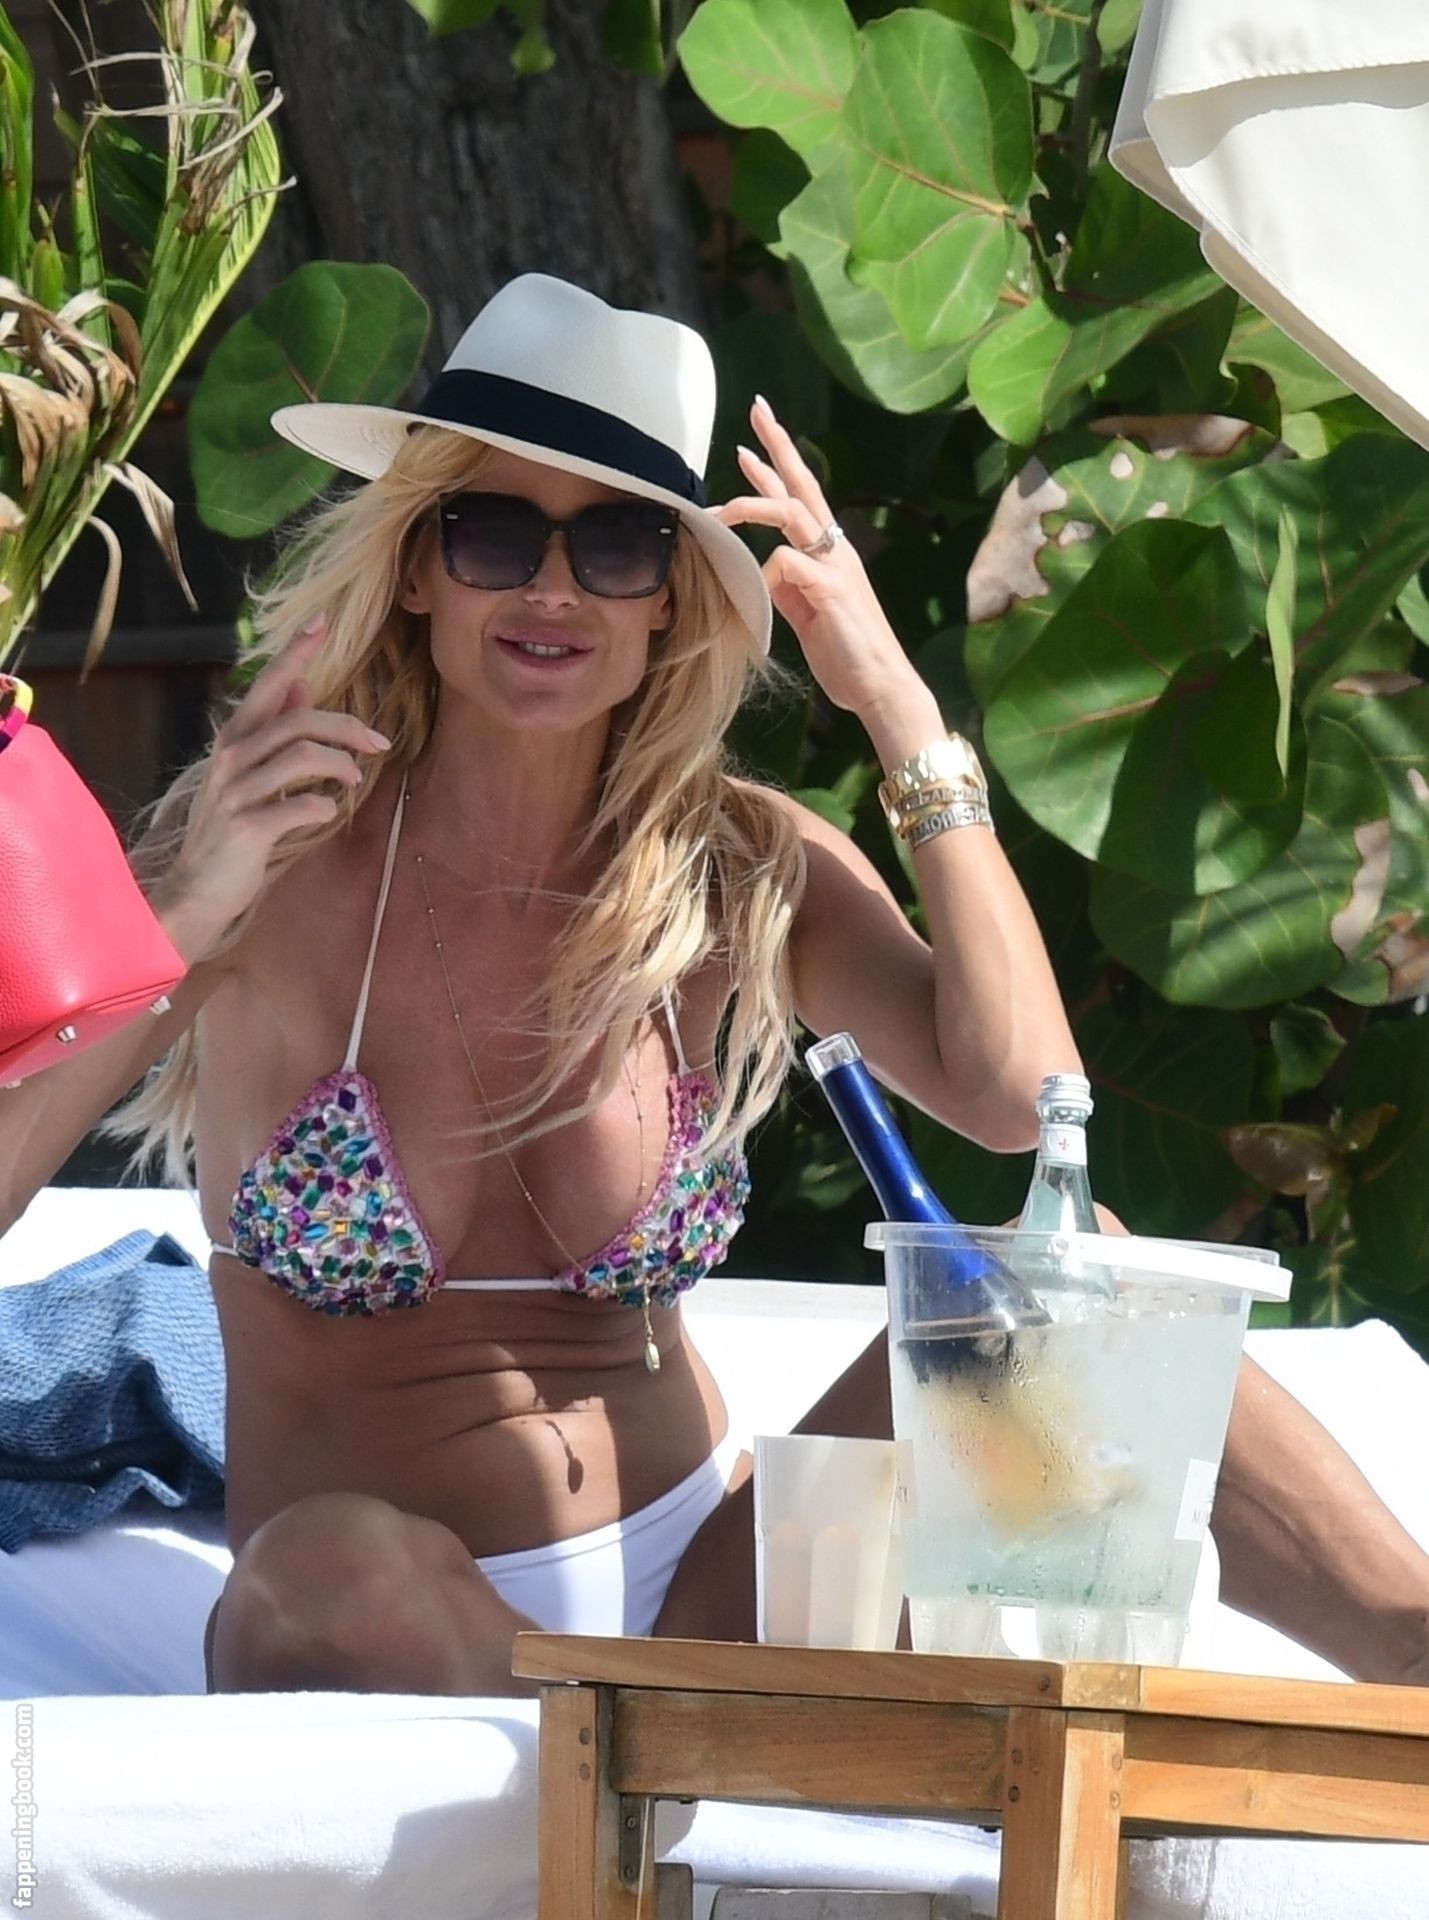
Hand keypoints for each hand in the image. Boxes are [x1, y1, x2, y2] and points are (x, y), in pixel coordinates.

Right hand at [151, 619, 389, 960]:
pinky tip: (327, 811)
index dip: (295, 652)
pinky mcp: (246, 828)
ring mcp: (235, 792)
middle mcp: (230, 757)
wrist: (199, 887)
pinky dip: (320, 805)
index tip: (321, 621)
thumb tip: (302, 685)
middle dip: (347, 726)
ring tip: (355, 778)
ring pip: (300, 755)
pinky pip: (295, 805)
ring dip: (339, 763)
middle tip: (379, 744)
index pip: (268, 684)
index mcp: (235, 738)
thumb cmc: (233, 825)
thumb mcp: (250, 770)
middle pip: (298, 719)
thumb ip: (273, 728)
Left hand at [711, 394, 920, 718]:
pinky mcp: (832, 587)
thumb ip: (787, 588)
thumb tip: (761, 573)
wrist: (878, 686)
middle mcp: (836, 549)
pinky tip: (758, 593)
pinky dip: (763, 574)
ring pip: (792, 512)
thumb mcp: (807, 615)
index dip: (776, 466)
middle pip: (804, 484)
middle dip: (778, 444)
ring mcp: (836, 565)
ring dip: (753, 503)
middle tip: (757, 407)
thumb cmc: (845, 654)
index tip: (751, 440)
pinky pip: (785, 562)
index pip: (800, 496)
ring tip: (720, 510)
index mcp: (829, 552)